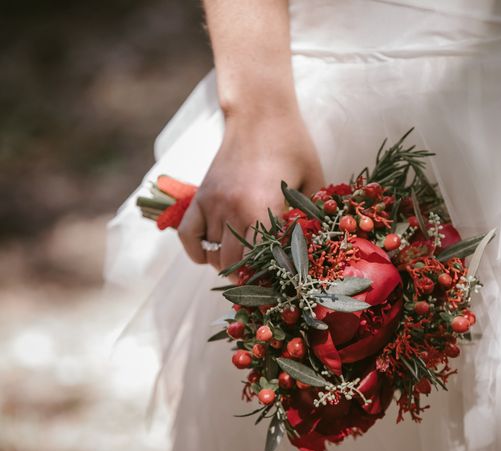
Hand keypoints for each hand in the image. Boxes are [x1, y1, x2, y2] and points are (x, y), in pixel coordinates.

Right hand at [177, 112, 324, 277]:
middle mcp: (233, 209)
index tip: (275, 286)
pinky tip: (209, 254)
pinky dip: (195, 250)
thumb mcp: (313, 181)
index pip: (258, 260)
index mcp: (263, 208)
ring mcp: (212, 202)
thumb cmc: (294, 146)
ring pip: (210, 251)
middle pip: (231, 262)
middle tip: (258, 279)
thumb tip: (311, 247)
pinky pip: (187, 234)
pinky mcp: (201, 195)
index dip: (266, 277)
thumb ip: (310, 216)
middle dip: (245, 276)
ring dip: (224, 262)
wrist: (260, 113)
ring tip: (240, 263)